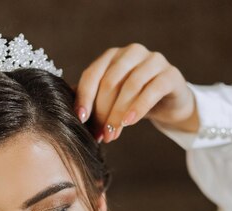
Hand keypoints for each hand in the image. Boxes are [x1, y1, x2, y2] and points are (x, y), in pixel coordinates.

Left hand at [73, 43, 198, 141]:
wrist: (168, 104)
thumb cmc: (133, 101)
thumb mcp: (110, 101)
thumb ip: (90, 100)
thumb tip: (61, 107)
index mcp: (113, 56)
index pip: (93, 74)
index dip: (84, 97)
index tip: (80, 120)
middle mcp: (132, 53)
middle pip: (110, 82)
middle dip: (102, 112)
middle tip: (100, 135)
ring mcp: (153, 60)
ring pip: (130, 86)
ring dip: (118, 114)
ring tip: (113, 135)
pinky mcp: (170, 74)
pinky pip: (152, 90)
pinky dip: (138, 107)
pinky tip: (129, 122)